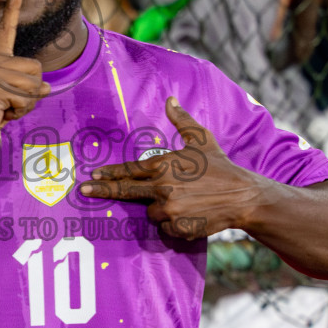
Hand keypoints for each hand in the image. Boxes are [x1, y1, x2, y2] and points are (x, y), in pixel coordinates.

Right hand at [0, 0, 47, 152]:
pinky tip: (0, 113)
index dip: (12, 9)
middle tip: (9, 103)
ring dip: (25, 105)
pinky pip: (26, 100)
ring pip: (35, 86)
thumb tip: (48, 87)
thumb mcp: (7, 98)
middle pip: (37, 69)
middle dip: (31, 91)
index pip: (6, 29)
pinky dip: (17, 112)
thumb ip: (25, 89)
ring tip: (3, 109)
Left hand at [77, 97, 259, 239]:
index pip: (129, 170)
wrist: (242, 196)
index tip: (93, 174)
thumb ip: (181, 120)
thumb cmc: (220, 166)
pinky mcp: (178, 227)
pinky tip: (191, 214)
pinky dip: (174, 223)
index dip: (110, 172)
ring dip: (161, 208)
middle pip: (125, 191)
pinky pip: (166, 228)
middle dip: (103, 190)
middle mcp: (162, 188)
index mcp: (163, 166)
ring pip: (152, 213)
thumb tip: (170, 99)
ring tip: (185, 200)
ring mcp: (169, 209)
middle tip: (84, 190)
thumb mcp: (201, 139)